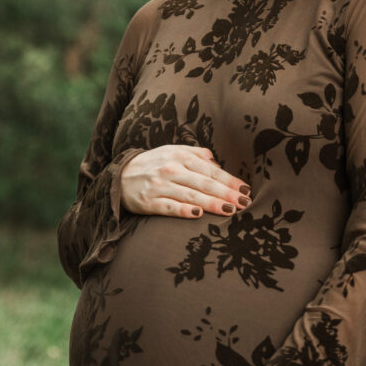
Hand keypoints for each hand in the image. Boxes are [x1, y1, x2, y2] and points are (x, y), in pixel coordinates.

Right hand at [119, 145, 250, 218]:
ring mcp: (159, 186)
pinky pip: (169, 207)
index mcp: (180, 156)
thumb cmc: (154, 164)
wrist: (120, 175)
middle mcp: (171, 169)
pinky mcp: (148, 202)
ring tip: (229, 210)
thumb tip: (218, 164)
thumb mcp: (174, 151)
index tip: (245, 189)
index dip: (230, 180)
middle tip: (245, 203)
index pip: (211, 170)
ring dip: (211, 203)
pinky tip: (197, 214)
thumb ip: (197, 154)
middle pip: (204, 183)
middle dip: (226, 193)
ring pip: (190, 195)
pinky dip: (183, 210)